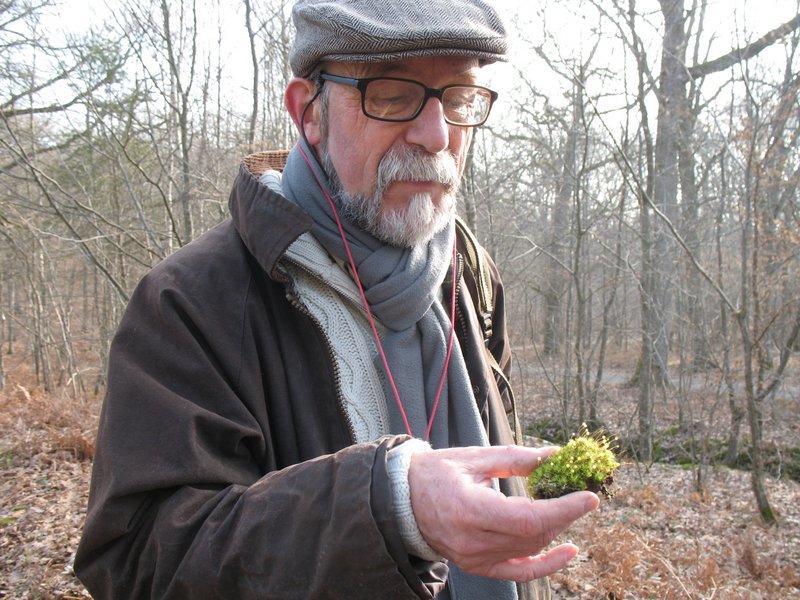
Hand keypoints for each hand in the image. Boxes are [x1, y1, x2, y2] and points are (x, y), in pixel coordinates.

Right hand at [408, 445, 598, 581]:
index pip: (529, 518)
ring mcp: (474, 557)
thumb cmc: (437, 473)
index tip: (588, 497)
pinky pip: (517, 572)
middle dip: (564, 516)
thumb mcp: (475, 457)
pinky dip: (544, 565)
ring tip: (569, 510)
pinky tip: (566, 553)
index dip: (564, 510)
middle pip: (533, 535)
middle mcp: (472, 540)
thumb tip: (553, 456)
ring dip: (555, 531)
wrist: (404, 499)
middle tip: (581, 496)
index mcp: (470, 509)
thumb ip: (515, 458)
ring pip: (529, 550)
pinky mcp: (476, 566)